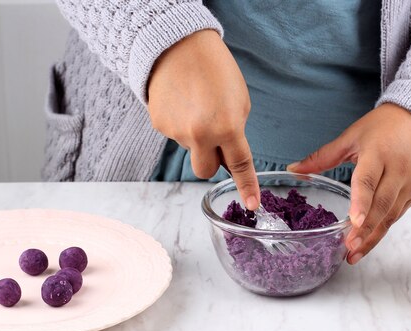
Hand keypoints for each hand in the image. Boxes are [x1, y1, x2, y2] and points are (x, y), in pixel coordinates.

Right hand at [148, 29, 259, 209]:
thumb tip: (228, 157)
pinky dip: (181, 125)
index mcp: (227, 127)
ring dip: (196, 137)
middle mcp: (200, 135)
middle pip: (206, 171)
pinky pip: (175, 135)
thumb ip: (236, 133)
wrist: (177, 44)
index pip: (240, 166)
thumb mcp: (241, 101)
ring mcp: (176, 132)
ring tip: (196, 105)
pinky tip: (182, 103)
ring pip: (190, 149)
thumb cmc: (216, 70)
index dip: (247, 187)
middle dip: (213, 161)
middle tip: (215, 136)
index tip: (251, 205)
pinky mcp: (158, 125)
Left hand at [287, 103, 410, 263]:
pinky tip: (369, 241)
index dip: (361, 202)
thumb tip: (293, 168)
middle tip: (350, 248)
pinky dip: (383, 229)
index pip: (368, 181)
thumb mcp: (351, 137)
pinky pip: (398, 214)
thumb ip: (322, 157)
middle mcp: (397, 170)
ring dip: (374, 236)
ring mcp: (409, 183)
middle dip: (366, 230)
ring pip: (391, 215)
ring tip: (355, 253)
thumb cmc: (383, 127)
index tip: (354, 222)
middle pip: (381, 205)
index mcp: (378, 154)